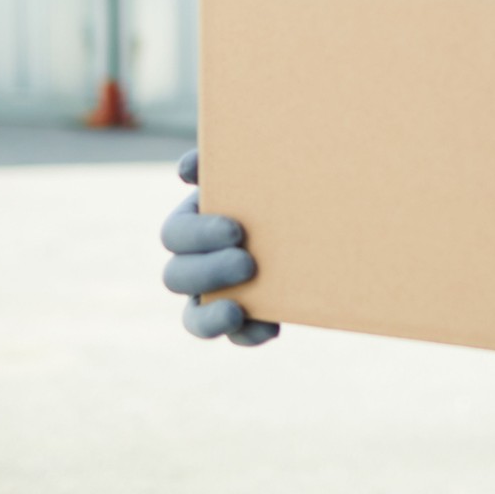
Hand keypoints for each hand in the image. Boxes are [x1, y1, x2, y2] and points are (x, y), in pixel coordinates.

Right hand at [160, 148, 278, 346]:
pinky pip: (236, 336)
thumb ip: (231, 158)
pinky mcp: (245, 317)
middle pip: (176, 278)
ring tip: (236, 311)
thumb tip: (187, 168)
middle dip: (208, 271)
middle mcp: (196, 261)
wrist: (319, 209)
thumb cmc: (279, 178)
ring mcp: (216, 294)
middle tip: (247, 263)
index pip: (175, 236)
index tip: (237, 229)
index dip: (198, 236)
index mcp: (194, 221)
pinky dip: (248, 335)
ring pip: (193, 318)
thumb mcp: (259, 163)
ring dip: (210, 317)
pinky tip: (271, 328)